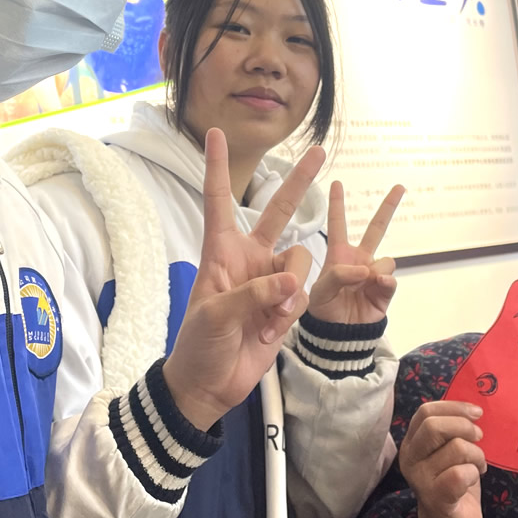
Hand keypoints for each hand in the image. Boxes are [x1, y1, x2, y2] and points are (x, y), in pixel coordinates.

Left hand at [163, 128, 325, 430]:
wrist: (209, 385)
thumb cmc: (198, 344)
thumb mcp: (216, 316)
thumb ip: (255, 294)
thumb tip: (291, 283)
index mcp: (221, 252)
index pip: (219, 201)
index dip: (218, 167)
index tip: (215, 133)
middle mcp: (249, 258)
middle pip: (278, 211)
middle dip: (299, 182)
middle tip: (318, 152)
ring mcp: (270, 280)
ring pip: (300, 261)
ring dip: (289, 290)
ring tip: (266, 320)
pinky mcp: (285, 305)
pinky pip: (303, 294)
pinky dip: (291, 313)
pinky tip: (271, 331)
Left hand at [307, 182, 404, 324]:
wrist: (336, 336)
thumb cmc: (323, 310)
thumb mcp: (320, 290)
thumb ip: (339, 275)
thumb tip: (368, 270)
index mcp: (339, 255)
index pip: (337, 224)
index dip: (337, 204)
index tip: (337, 182)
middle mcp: (359, 260)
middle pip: (376, 229)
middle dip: (388, 207)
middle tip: (400, 186)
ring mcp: (374, 274)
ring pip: (385, 260)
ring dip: (375, 269)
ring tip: (363, 283)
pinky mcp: (384, 291)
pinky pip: (390, 279)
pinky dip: (385, 280)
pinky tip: (377, 284)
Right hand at [399, 401, 486, 517]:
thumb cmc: (452, 484)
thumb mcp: (447, 452)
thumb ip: (451, 430)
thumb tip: (472, 409)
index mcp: (412, 443)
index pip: (426, 412)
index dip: (454, 407)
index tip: (476, 413)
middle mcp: (410, 459)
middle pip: (434, 426)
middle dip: (464, 427)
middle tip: (479, 438)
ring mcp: (420, 480)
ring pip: (455, 448)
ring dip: (476, 454)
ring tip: (478, 465)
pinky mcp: (436, 498)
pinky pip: (460, 474)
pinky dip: (475, 472)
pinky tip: (474, 479)